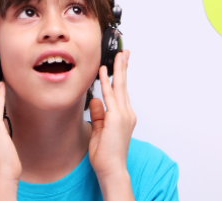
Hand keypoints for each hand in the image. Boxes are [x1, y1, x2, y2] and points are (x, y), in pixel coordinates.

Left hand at [88, 50, 135, 198]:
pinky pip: (110, 96)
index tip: (120, 64)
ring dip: (118, 69)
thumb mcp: (99, 131)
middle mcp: (126, 114)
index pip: (121, 92)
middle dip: (124, 67)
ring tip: (119, 55)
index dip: (120, 76)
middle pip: (124, 85)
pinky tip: (104, 72)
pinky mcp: (116, 118)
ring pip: (119, 87)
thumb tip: (95, 101)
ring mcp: (123, 115)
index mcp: (124, 117)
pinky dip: (107, 82)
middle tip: (124, 52)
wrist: (112, 169)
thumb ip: (98, 115)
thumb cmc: (106, 155)